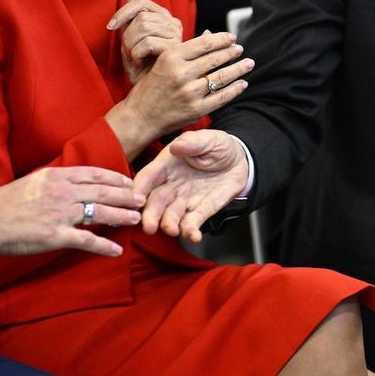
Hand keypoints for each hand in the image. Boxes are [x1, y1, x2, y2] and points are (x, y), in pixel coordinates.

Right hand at [0, 166, 143, 256]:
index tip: (129, 181)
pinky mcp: (55, 236)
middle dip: (126, 194)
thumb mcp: (30, 182)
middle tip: (143, 198)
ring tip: (137, 219)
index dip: (114, 177)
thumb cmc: (2, 204)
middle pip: (102, 190)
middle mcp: (61, 191)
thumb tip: (67, 183)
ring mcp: (60, 213)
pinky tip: (116, 251)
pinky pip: (86, 240)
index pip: (92, 173)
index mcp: (55, 176)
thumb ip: (52, 181)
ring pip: (99, 211)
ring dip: (121, 215)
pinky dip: (103, 246)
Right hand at [105, 31, 252, 157]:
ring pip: (221, 76)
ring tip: (248, 63)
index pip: (204, 43)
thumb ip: (187, 51)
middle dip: (231, 52)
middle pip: (214, 58)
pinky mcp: (195, 110)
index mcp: (171, 57)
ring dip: (238, 69)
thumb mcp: (164, 62)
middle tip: (240, 49)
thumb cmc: (151, 87)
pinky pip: (221, 97)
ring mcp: (189, 93)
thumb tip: (210, 35)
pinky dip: (234, 89)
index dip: (221, 39)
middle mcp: (181, 73)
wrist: (140, 116)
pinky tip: (242, 84)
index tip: (231, 37)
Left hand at [108, 0, 182, 82]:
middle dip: (127, 35)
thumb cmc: (141, 67)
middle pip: (141, 17)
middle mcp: (173, 23)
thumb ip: (131, 20)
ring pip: (144, 27)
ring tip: (133, 58)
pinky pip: (148, 43)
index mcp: (163, 17)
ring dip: (131, 45)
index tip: (110, 26)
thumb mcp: (131, 41)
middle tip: (127, 52)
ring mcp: (177, 36)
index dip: (123, 12)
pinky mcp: (176, 49)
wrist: (149, 92)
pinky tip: (139, 63)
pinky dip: (137, 54)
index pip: (141, 3)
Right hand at [134, 129, 248, 242]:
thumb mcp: (207, 139)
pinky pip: (193, 222)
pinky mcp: (201, 210)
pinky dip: (191, 231)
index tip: (133, 199)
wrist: (240, 160)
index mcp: (167, 165)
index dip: (139, 188)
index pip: (148, 177)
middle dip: (150, 215)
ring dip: (168, 225)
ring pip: (171, 215)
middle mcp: (171, 185)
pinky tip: (193, 236)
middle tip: (149, 226)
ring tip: (172, 230)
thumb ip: (192, 143)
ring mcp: (185, 200)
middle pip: (155, 201)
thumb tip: (176, 146)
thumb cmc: (217, 146)